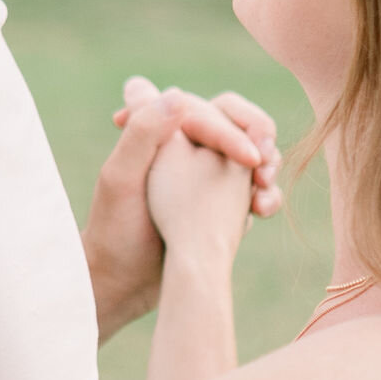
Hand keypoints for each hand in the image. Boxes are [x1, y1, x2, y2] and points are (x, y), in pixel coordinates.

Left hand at [83, 74, 281, 341]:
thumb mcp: (120, 180)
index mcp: (158, 131)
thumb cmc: (114, 231)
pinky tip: (260, 212)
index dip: (232, 130)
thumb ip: (143, 134)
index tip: (249, 158)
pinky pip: (252, 188)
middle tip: (264, 171)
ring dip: (267, 168)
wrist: (120, 283)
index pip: (208, 111)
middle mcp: (183, 145)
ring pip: (251, 155)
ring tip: (263, 198)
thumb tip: (178, 95)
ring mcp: (203, 174)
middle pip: (238, 124)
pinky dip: (264, 195)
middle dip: (259, 142)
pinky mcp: (218, 202)